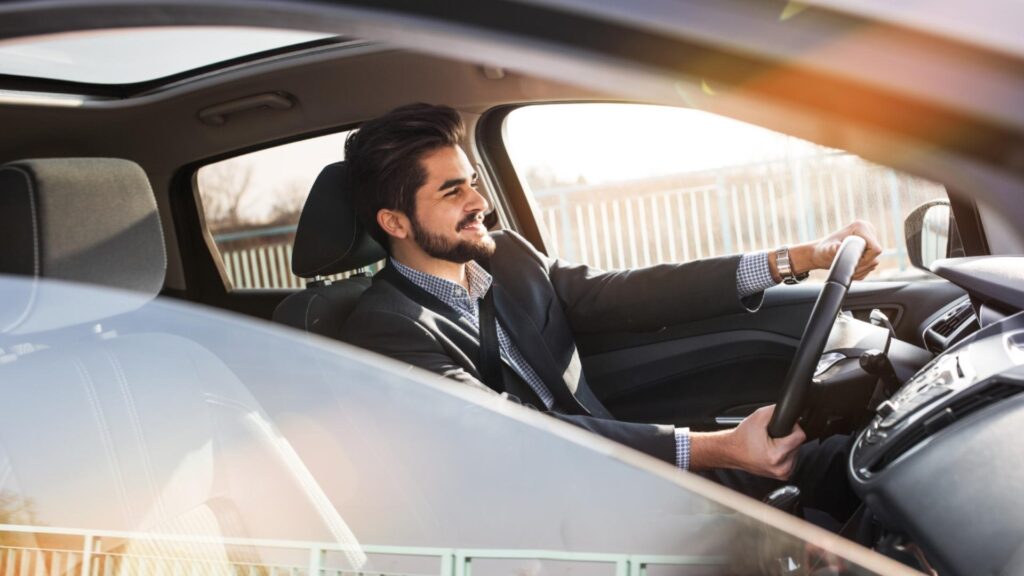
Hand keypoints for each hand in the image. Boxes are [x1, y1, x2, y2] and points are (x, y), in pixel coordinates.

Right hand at [690, 405, 805, 479]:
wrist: (732, 451)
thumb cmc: (742, 438)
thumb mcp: (758, 416)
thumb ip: (777, 411)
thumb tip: (791, 410)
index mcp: (776, 455)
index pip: (800, 436)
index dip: (792, 427)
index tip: (780, 428)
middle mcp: (782, 467)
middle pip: (798, 444)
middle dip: (787, 437)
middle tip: (771, 437)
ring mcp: (783, 473)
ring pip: (796, 452)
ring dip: (787, 445)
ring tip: (770, 444)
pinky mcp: (783, 475)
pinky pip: (792, 459)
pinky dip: (785, 453)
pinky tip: (772, 451)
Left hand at [805, 220, 882, 279]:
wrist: (822, 254)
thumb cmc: (823, 250)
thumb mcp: (826, 250)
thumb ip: (831, 249)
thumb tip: (836, 248)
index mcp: (861, 227)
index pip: (876, 249)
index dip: (865, 259)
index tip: (850, 261)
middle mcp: (869, 231)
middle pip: (875, 257)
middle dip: (861, 265)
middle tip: (845, 265)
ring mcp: (871, 241)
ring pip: (874, 263)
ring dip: (860, 269)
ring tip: (845, 266)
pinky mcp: (870, 250)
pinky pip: (871, 266)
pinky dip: (860, 270)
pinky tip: (849, 268)